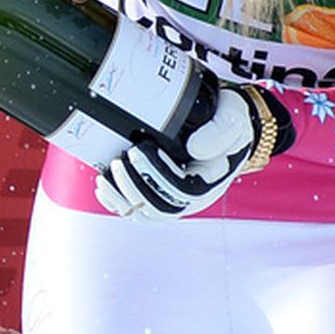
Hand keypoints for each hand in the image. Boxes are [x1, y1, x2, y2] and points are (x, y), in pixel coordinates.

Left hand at [95, 75, 283, 219]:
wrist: (224, 123)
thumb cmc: (228, 121)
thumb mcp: (231, 119)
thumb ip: (219, 132)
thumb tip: (194, 149)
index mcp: (208, 182)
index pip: (182, 192)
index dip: (157, 176)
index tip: (140, 149)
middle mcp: (190, 196)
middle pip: (160, 210)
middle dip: (134, 188)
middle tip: (119, 161)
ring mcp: (172, 196)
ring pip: (144, 214)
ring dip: (121, 198)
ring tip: (106, 175)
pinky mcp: (157, 191)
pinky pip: (134, 208)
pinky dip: (116, 201)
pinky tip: (103, 186)